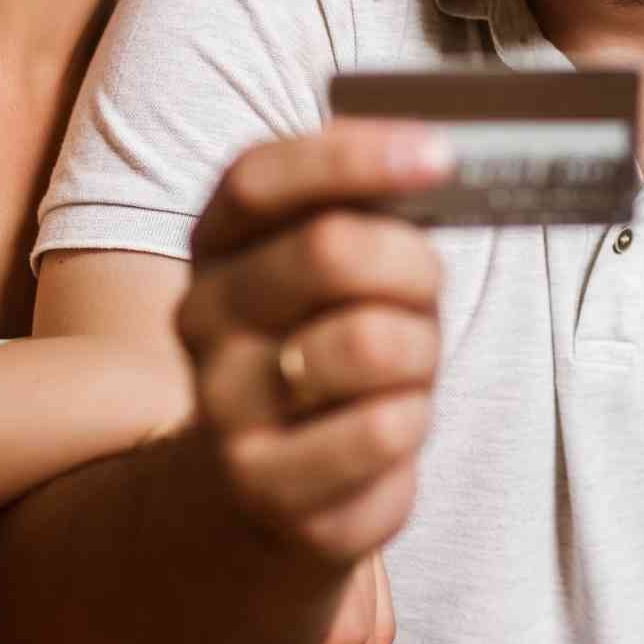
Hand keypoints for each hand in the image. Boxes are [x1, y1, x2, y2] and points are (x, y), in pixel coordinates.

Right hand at [174, 121, 450, 565]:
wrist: (261, 489)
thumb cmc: (326, 349)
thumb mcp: (336, 273)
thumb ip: (366, 214)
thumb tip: (436, 159)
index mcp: (217, 246)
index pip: (260, 180)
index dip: (352, 157)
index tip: (440, 154)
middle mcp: (203, 319)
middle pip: (329, 251)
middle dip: (412, 266)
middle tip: (429, 290)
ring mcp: (225, 407)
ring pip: (370, 343)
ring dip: (419, 351)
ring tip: (405, 368)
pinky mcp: (266, 487)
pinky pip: (383, 429)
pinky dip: (414, 420)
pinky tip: (390, 425)